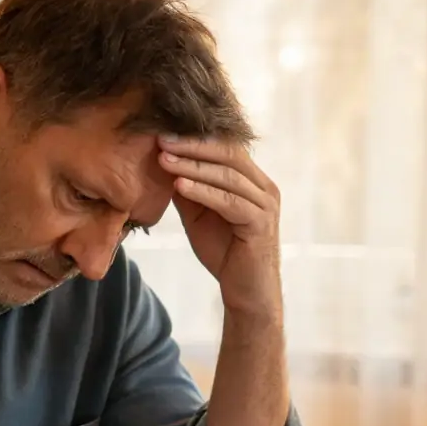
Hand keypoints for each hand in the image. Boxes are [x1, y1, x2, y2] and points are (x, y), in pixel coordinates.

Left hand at [157, 134, 281, 318]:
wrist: (246, 292)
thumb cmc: (224, 252)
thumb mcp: (199, 214)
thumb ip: (187, 189)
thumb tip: (162, 161)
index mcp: (252, 181)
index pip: (225, 147)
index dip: (194, 138)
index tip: (161, 133)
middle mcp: (263, 187)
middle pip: (228, 153)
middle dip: (192, 145)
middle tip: (161, 139)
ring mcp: (265, 204)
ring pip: (227, 175)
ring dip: (193, 166)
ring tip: (164, 159)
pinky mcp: (260, 223)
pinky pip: (229, 201)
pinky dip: (203, 191)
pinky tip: (179, 186)